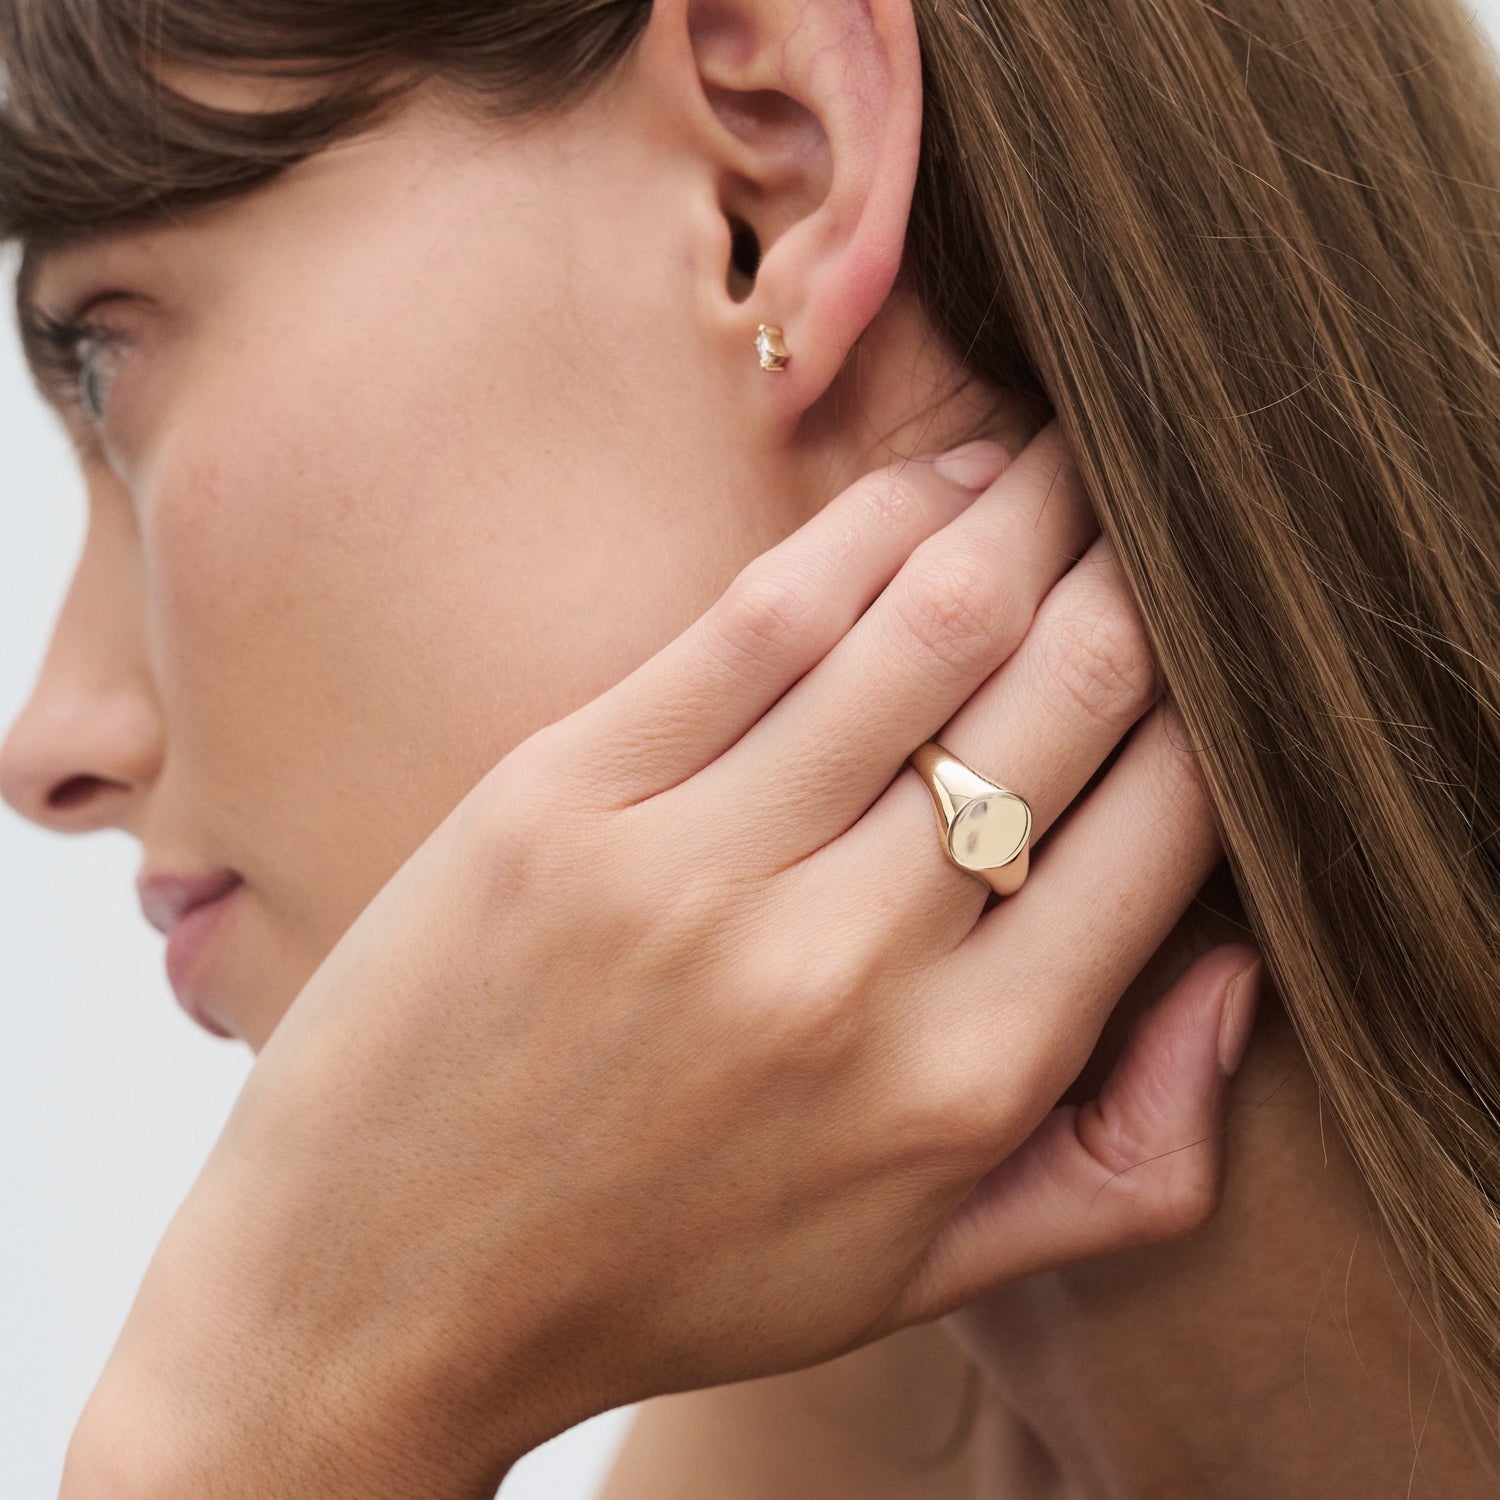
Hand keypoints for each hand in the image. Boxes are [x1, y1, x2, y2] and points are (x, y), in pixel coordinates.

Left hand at [65, 421, 1260, 1498]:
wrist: (382, 1287)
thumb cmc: (666, 1275)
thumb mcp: (923, 1272)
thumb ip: (1122, 1160)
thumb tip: (1244, 977)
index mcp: (963, 1085)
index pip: (1161, 829)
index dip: (1215, 707)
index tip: (1214, 641)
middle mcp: (849, 968)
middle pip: (1063, 692)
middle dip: (1142, 573)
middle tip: (1164, 504)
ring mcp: (698, 871)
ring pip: (926, 623)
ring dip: (1026, 509)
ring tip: (1069, 455)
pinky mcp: (569, 796)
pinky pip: (762, 618)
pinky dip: (869, 525)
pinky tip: (929, 486)